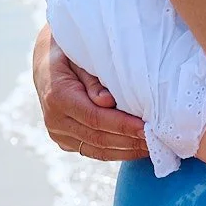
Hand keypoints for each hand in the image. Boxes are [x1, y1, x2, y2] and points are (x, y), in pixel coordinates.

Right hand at [33, 26, 147, 160]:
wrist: (47, 61)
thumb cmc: (72, 53)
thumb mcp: (82, 56)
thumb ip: (93, 79)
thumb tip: (108, 102)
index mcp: (58, 97)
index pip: (95, 118)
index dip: (123, 125)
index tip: (147, 128)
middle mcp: (54, 120)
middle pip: (97, 137)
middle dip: (130, 141)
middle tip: (158, 141)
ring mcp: (57, 133)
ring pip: (96, 149)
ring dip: (126, 151)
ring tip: (153, 147)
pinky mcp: (64, 141)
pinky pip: (92, 151)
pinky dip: (116, 152)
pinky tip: (137, 149)